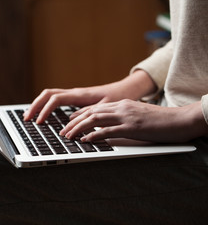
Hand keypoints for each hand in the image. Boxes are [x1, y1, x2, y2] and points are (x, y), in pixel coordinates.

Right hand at [24, 70, 156, 123]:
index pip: (55, 99)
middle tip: (26, 118)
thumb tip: (70, 122)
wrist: (126, 90)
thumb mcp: (106, 109)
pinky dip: (46, 106)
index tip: (40, 122)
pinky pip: (56, 100)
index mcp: (80, 94)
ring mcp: (73, 95)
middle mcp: (74, 93)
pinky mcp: (75, 99)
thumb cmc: (118, 98)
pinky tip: (43, 114)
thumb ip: (88, 115)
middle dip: (35, 105)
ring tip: (29, 116)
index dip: (45, 110)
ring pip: (50, 96)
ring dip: (38, 105)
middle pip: (47, 94)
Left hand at [60, 99, 207, 142]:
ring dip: (78, 128)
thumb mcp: (138, 115)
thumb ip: (122, 118)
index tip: (69, 121)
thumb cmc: (161, 120)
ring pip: (94, 119)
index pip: (95, 108)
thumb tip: (109, 127)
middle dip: (74, 122)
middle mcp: (121, 107)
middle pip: (91, 113)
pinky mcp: (131, 127)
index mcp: (122, 104)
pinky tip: (85, 140)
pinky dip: (93, 135)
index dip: (79, 114)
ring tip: (68, 136)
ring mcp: (126, 116)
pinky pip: (107, 130)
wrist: (181, 119)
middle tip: (63, 131)